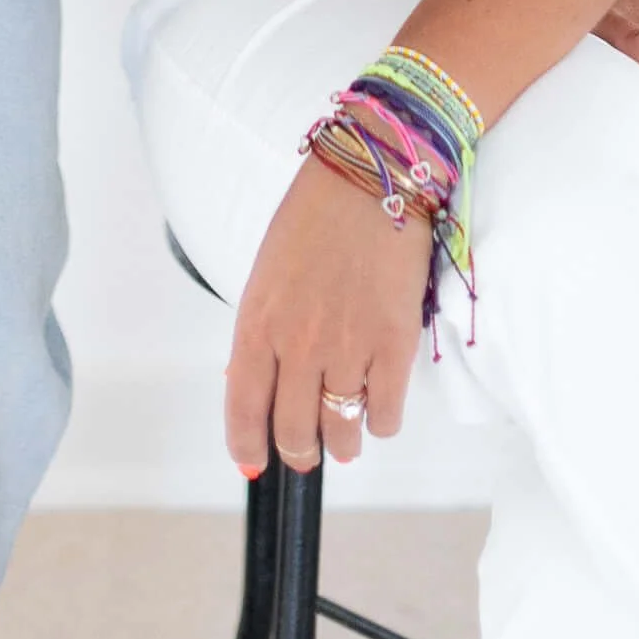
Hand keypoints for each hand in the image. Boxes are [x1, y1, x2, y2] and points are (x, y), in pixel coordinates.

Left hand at [225, 153, 431, 477]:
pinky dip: (381, 423)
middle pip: (294, 431)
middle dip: (300, 451)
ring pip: (342, 432)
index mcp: (258, 324)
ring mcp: (347, 349)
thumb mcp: (268, 273)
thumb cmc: (313, 216)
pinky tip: (379, 410)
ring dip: (343, 444)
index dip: (247, 446)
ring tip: (346, 438)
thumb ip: (264, 329)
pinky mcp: (394, 345)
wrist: (370, 177)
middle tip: (308, 450)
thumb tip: (262, 382)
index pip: (243, 410)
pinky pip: (385, 414)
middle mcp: (298, 346)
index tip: (254, 461)